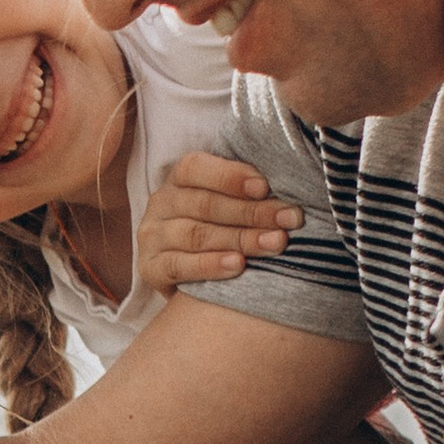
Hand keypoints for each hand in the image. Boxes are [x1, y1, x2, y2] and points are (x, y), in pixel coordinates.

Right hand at [135, 154, 302, 298]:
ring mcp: (152, 236)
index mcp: (179, 178)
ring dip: (241, 239)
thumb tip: (293, 179)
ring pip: (197, 235)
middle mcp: (161, 203)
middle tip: (289, 219)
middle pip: (205, 204)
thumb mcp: (228, 201)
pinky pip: (179, 266)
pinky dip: (210, 265)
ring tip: (275, 243)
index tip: (265, 186)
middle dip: (252, 211)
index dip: (230, 176)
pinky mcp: (150, 268)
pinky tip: (239, 265)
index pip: (196, 168)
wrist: (189, 276)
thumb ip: (249, 190)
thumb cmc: (220, 228)